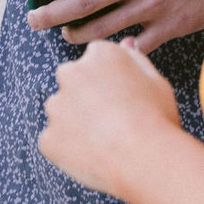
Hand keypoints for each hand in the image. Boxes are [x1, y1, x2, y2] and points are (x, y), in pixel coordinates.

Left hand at [23, 0, 203, 51]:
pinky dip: (119, 53)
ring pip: (104, 27)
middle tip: (33, 20)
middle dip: (52, 12)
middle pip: (84, 0)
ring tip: (65, 35)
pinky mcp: (171, 26)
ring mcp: (154, 4)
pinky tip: (108, 56)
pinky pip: (136, 46)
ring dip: (78, 34)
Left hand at [38, 40, 181, 196]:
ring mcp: (56, 106)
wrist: (144, 160)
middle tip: (111, 120)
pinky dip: (68, 150)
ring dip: (74, 122)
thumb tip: (125, 44)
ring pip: (61, 112)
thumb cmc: (156, 119)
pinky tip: (93, 157)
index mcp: (98, 54)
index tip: (121, 98)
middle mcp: (71, 73)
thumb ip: (134, 59)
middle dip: (85, 96)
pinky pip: (55, 142)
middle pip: (72, 81)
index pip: (95, 60)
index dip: (109, 81)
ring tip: (105, 142)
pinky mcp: (48, 138)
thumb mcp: (155, 80)